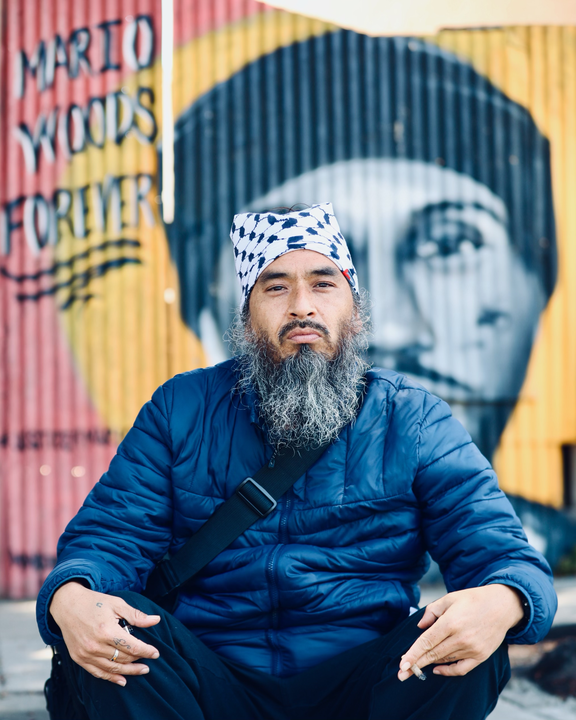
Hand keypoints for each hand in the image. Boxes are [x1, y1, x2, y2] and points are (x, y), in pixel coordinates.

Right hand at [49, 581, 160, 685]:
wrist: (67, 605)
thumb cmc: (94, 602)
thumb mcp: (117, 604)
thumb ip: (136, 615)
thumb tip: (156, 620)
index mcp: (107, 630)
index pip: (132, 647)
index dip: (146, 651)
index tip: (156, 653)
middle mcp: (96, 645)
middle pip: (123, 659)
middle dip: (138, 660)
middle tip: (149, 662)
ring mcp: (86, 654)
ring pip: (112, 668)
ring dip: (129, 672)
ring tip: (141, 671)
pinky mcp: (79, 658)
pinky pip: (97, 673)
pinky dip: (111, 678)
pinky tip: (122, 680)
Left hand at [398, 584, 523, 680]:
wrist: (502, 606)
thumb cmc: (473, 600)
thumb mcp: (449, 598)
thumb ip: (432, 611)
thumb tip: (419, 627)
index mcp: (451, 622)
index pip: (427, 642)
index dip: (413, 654)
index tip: (402, 665)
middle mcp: (461, 638)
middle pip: (433, 654)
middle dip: (416, 664)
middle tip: (402, 674)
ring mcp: (472, 649)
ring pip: (444, 660)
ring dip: (429, 663)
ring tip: (416, 666)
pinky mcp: (481, 656)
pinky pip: (461, 669)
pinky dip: (448, 671)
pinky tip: (436, 669)